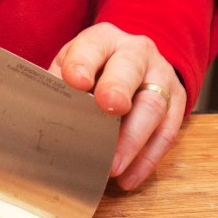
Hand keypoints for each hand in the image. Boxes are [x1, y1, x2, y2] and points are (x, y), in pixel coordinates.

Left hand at [48, 23, 186, 189]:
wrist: (134, 65)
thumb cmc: (94, 71)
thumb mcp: (71, 68)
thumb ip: (58, 86)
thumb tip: (40, 119)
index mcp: (104, 40)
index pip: (93, 46)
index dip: (84, 63)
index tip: (76, 81)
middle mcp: (137, 53)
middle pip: (130, 69)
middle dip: (118, 89)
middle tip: (108, 109)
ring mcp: (161, 78)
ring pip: (153, 105)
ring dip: (133, 140)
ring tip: (113, 166)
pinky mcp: (177, 104)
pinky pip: (167, 133)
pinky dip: (147, 159)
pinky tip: (129, 177)